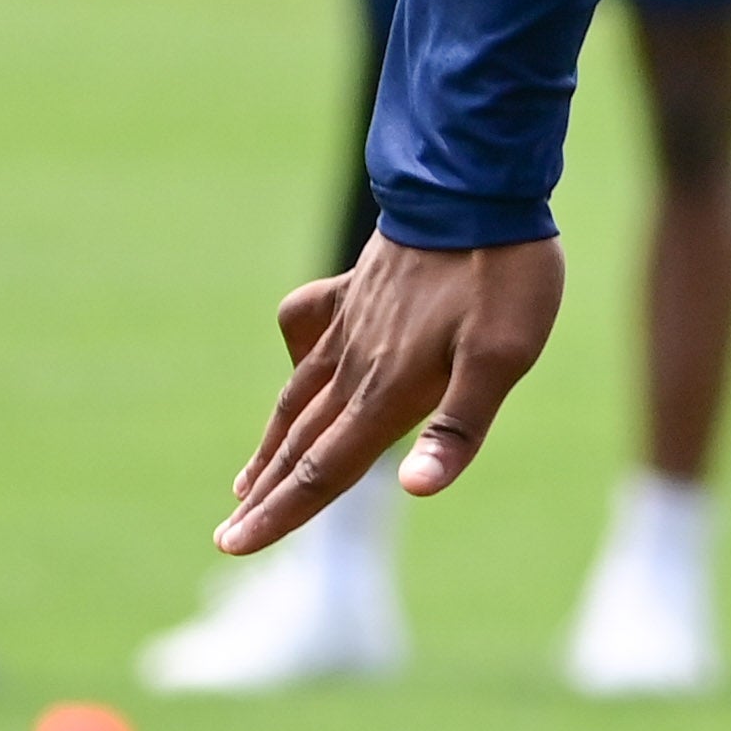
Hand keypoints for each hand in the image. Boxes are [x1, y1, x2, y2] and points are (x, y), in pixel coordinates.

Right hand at [218, 233, 562, 552]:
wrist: (478, 186)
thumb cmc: (502, 278)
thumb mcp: (502, 358)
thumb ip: (458, 428)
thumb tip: (413, 489)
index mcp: (386, 393)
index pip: (324, 469)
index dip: (283, 513)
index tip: (237, 544)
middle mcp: (356, 366)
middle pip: (302, 444)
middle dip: (266, 496)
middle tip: (228, 538)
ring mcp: (350, 326)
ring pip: (298, 397)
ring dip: (272, 446)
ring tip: (246, 481)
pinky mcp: (357, 292)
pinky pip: (308, 330)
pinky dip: (296, 359)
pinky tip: (300, 367)